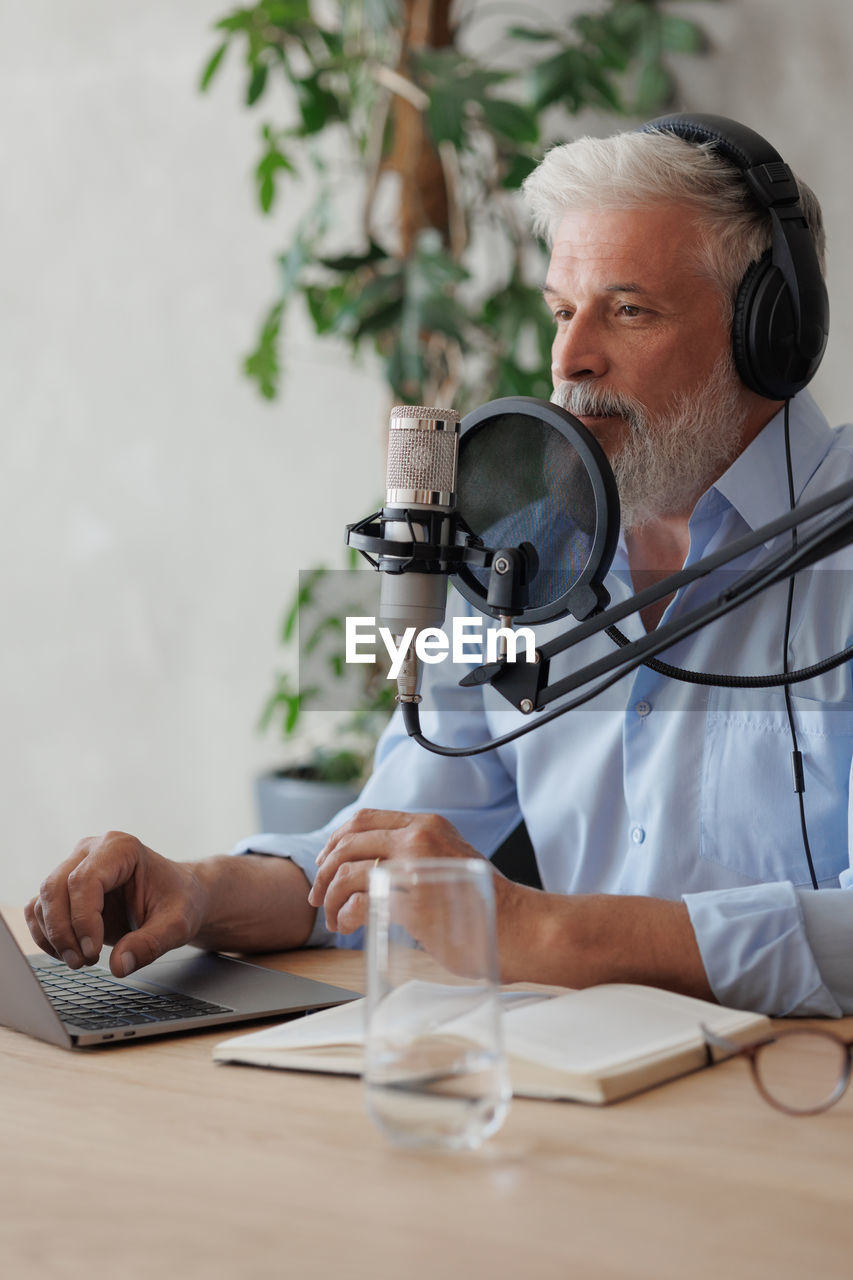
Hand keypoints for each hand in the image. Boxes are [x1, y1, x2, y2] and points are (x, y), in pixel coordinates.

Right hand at [25, 831, 206, 977]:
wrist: (178, 897)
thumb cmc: (179, 901)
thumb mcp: (177, 925)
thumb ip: (151, 944)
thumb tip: (119, 965)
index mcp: (121, 848)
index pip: (85, 880)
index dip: (82, 919)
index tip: (92, 952)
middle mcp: (91, 850)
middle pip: (55, 888)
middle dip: (63, 932)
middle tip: (83, 962)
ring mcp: (73, 866)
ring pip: (42, 900)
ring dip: (53, 936)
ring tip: (82, 960)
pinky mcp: (64, 887)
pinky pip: (38, 910)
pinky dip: (46, 936)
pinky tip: (68, 953)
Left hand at [309, 808, 498, 934]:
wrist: (520, 927)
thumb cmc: (487, 903)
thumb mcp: (449, 860)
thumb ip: (417, 856)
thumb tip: (375, 870)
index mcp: (428, 825)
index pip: (365, 819)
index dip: (336, 840)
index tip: (325, 862)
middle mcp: (419, 838)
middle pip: (349, 843)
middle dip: (324, 870)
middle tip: (317, 895)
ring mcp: (415, 868)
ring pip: (348, 872)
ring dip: (331, 896)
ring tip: (332, 918)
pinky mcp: (412, 901)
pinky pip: (359, 903)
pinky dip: (345, 915)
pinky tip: (348, 927)